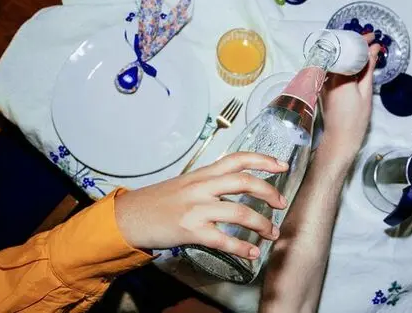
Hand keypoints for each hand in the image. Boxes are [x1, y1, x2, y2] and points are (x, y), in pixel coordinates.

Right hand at [115, 152, 287, 259]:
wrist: (129, 217)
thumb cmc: (157, 202)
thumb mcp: (185, 184)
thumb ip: (209, 182)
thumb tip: (236, 185)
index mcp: (202, 174)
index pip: (238, 159)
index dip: (263, 160)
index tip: (282, 165)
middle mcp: (202, 187)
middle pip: (245, 182)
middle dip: (270, 193)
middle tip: (282, 204)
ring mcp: (197, 209)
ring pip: (240, 213)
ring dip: (262, 224)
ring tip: (272, 233)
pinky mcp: (191, 231)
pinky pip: (224, 240)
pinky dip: (242, 248)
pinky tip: (252, 253)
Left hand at [319, 36, 380, 166]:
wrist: (340, 138)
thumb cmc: (355, 119)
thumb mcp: (366, 92)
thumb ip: (368, 69)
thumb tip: (373, 50)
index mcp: (338, 77)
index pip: (348, 51)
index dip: (361, 41)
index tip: (372, 36)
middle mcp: (327, 76)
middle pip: (339, 53)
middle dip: (354, 44)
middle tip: (369, 41)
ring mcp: (322, 81)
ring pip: (335, 60)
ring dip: (348, 53)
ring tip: (364, 49)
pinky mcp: (322, 86)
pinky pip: (332, 68)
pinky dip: (343, 62)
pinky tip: (354, 62)